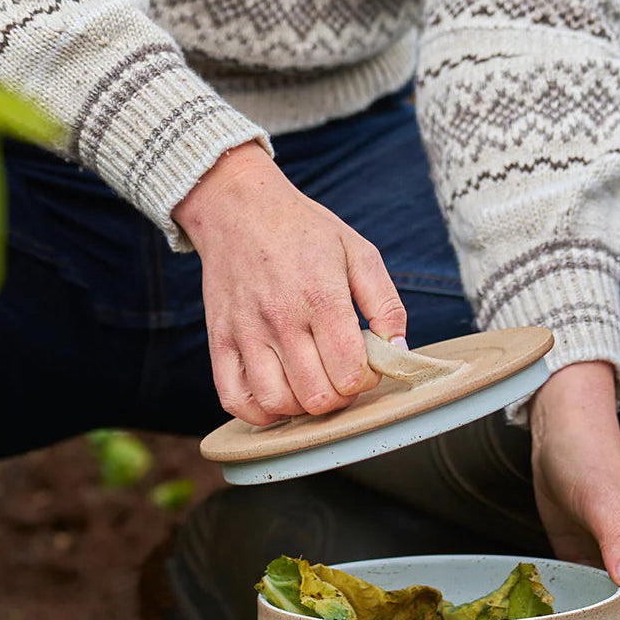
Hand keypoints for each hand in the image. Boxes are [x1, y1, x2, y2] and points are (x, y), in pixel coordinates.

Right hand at [172, 142, 406, 424]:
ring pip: (278, 403)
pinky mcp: (220, 340)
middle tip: (340, 375)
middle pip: (317, 396)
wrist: (239, 206)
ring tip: (312, 385)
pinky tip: (279, 397)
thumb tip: (399, 350)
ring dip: (302, 406)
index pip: (349, 372)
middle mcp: (280, 319)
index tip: (363, 363)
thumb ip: (386, 304)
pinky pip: (235, 400)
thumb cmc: (304, 231)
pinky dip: (259, 413)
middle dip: (339, 396)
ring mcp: (246, 333)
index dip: (365, 379)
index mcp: (321, 297)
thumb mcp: (359, 252)